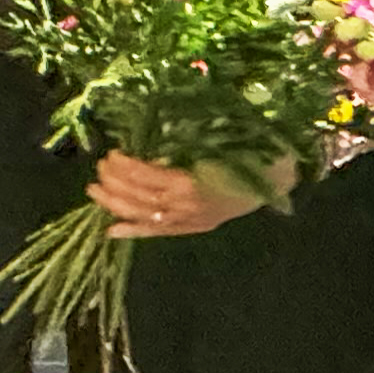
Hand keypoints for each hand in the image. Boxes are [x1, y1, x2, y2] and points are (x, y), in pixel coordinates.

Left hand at [91, 148, 295, 239]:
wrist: (279, 175)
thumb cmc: (248, 149)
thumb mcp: (212, 141)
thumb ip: (178, 147)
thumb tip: (148, 153)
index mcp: (191, 183)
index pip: (147, 178)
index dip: (126, 167)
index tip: (112, 153)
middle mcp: (188, 207)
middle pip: (141, 198)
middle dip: (115, 184)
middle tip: (98, 168)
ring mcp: (192, 220)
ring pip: (145, 216)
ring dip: (116, 204)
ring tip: (94, 192)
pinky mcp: (196, 227)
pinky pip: (160, 231)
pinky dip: (134, 231)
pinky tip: (112, 231)